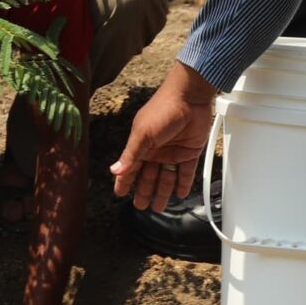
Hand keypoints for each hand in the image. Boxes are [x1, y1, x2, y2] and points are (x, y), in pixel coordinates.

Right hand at [111, 62, 216, 210]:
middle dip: (144, 191)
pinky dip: (183, 183)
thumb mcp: (143, 134)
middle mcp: (156, 150)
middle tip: (141, 207)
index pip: (131, 168)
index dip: (125, 182)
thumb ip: (131, 155)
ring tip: (159, 207)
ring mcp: (174, 152)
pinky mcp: (190, 152)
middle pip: (149, 176)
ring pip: (167, 177)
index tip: (120, 194)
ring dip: (163, 192)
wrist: (190, 97)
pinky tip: (180, 194)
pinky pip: (186, 172)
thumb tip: (115, 171)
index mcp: (142, 145)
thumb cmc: (162, 110)